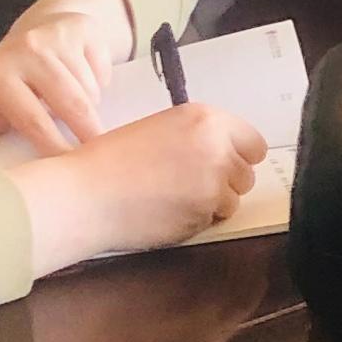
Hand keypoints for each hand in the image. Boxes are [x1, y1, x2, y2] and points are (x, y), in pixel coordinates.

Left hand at [0, 0, 132, 179]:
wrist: (37, 30)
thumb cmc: (9, 85)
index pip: (31, 119)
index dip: (53, 145)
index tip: (68, 166)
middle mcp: (27, 50)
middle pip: (70, 103)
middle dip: (87, 132)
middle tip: (97, 154)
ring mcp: (57, 36)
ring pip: (89, 88)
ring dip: (91, 109)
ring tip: (81, 117)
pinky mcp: (84, 28)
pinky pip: (103, 70)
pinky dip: (101, 86)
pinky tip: (88, 87)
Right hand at [5, 102, 267, 272]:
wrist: (86, 195)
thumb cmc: (112, 161)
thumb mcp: (163, 129)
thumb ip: (200, 138)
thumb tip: (226, 154)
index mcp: (207, 119)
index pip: (254, 144)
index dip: (240, 157)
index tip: (227, 165)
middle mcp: (217, 148)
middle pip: (247, 175)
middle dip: (226, 183)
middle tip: (191, 185)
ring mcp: (213, 184)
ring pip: (232, 202)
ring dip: (211, 205)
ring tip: (173, 199)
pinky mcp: (202, 216)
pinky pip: (211, 222)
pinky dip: (195, 222)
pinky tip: (166, 213)